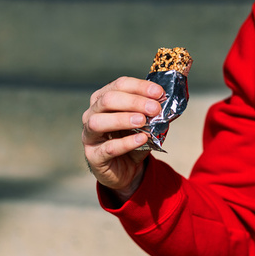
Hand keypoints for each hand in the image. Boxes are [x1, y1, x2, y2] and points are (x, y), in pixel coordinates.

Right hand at [81, 76, 163, 201]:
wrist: (126, 170)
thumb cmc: (132, 141)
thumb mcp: (144, 124)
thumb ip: (151, 113)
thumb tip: (165, 102)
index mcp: (103, 100)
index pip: (119, 85)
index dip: (139, 87)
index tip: (159, 93)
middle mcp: (91, 114)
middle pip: (107, 100)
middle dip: (133, 102)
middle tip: (154, 108)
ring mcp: (89, 135)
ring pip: (98, 122)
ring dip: (122, 119)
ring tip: (143, 121)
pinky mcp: (94, 156)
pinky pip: (108, 148)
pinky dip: (126, 142)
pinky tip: (141, 139)